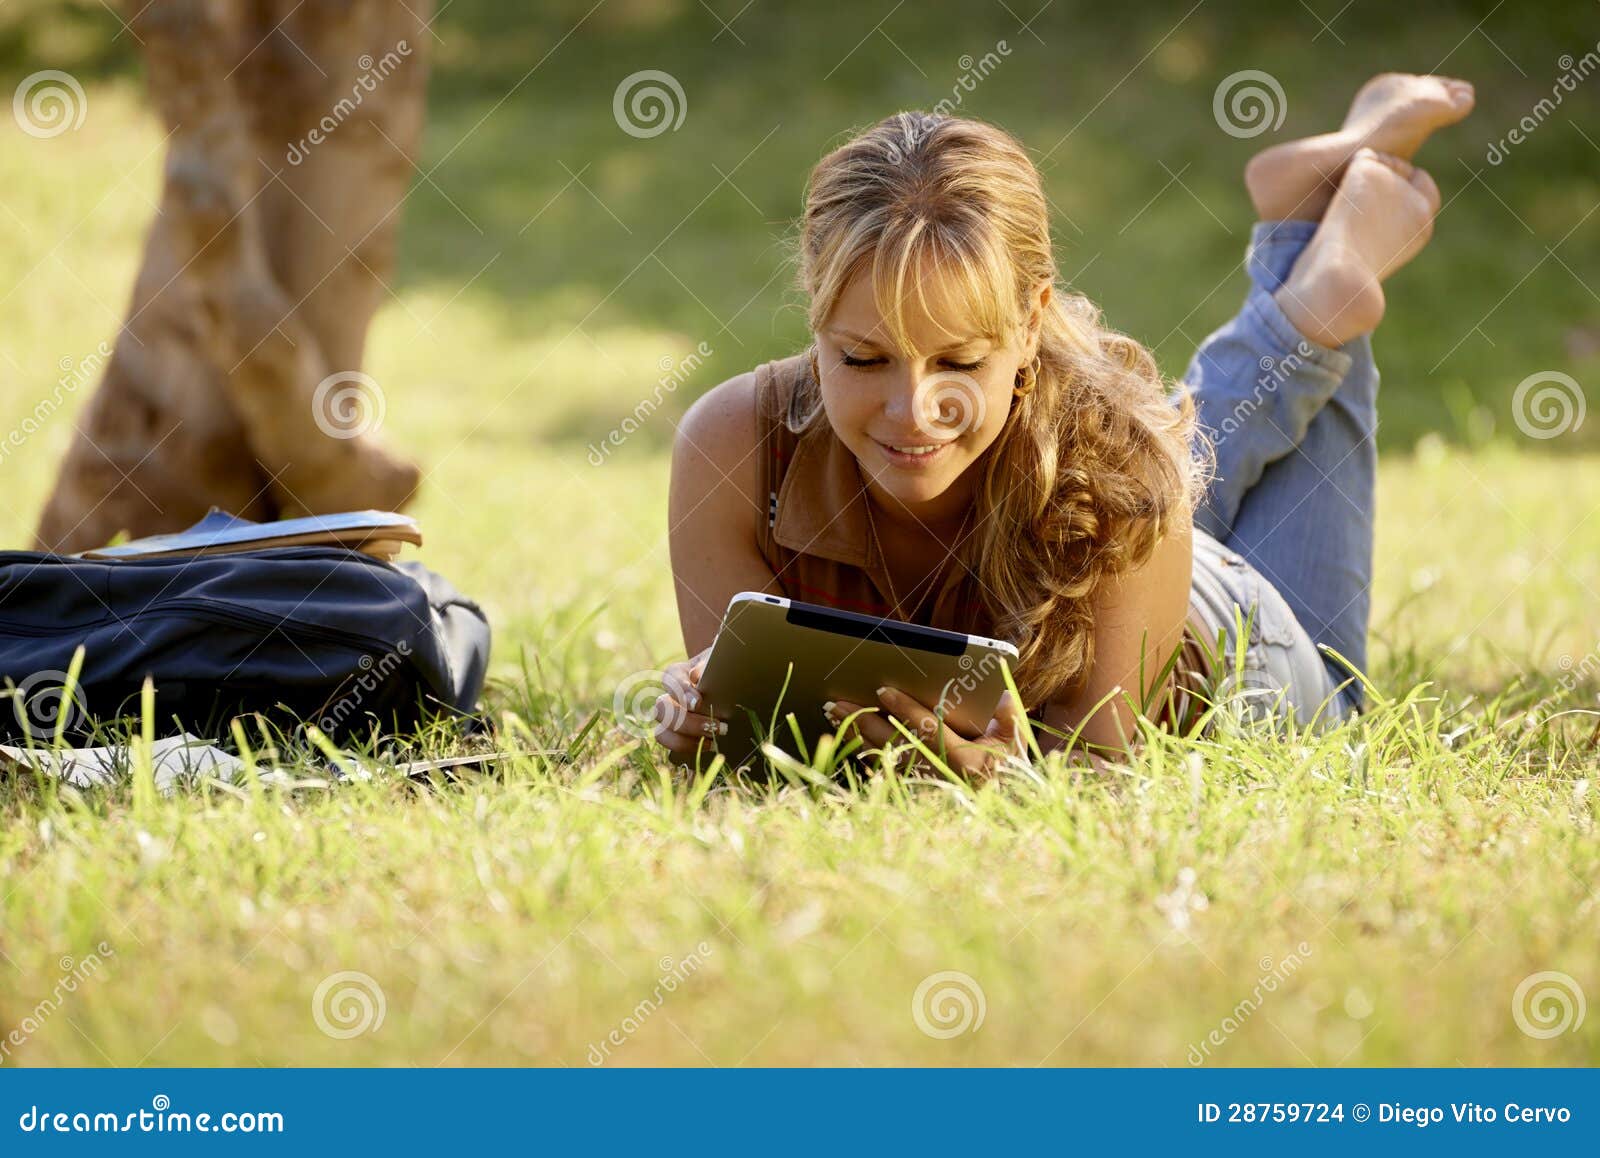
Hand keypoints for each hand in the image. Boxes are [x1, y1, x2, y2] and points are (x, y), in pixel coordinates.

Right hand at [649, 645, 726, 766]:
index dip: (680, 692)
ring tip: (713, 742)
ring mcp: (670, 720)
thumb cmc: (722, 669)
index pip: (669, 680)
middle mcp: (668, 698)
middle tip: (717, 727)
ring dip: (685, 741)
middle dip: (688, 722)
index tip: (697, 703)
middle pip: (662, 710)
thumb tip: (696, 675)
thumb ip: (708, 664)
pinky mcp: (679, 736)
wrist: (729, 681)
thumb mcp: (719, 662)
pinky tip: (711, 748)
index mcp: (676, 675)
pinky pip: (674, 749)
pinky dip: (690, 751)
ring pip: (661, 734)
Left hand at [822, 686, 1028, 780]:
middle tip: (836, 702)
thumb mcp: (1015, 743)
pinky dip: (861, 752)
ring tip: (832, 713)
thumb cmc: (1007, 772)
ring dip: (855, 734)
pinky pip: (881, 771)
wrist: (999, 816)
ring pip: (881, 757)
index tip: (882, 690)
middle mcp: (939, 778)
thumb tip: (996, 692)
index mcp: (965, 762)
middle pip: (893, 744)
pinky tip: (846, 737)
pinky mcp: (911, 795)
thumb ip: (1008, 715)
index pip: (929, 729)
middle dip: (863, 720)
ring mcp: (922, 789)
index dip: (905, 709)